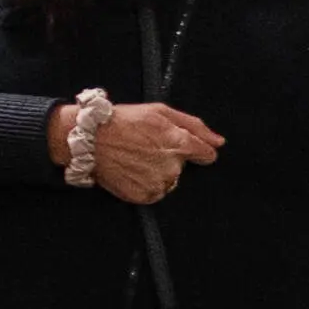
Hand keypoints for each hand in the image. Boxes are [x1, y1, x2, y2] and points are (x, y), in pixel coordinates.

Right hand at [79, 97, 226, 206]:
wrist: (89, 139)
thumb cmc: (123, 120)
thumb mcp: (160, 111)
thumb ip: (195, 126)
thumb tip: (219, 142)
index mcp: (180, 143)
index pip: (207, 155)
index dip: (195, 149)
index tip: (178, 145)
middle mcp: (172, 167)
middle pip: (184, 167)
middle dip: (170, 158)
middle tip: (146, 146)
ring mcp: (158, 184)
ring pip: (169, 180)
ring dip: (157, 172)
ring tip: (136, 158)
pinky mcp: (144, 196)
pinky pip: (154, 192)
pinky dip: (145, 183)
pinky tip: (131, 169)